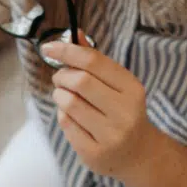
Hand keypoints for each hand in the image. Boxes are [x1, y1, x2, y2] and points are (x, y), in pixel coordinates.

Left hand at [40, 32, 162, 181]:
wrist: (138, 154)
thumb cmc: (121, 111)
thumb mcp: (116, 84)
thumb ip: (95, 60)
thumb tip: (74, 32)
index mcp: (132, 88)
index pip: (93, 61)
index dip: (67, 50)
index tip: (48, 47)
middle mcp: (125, 112)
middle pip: (79, 81)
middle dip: (62, 75)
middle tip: (60, 78)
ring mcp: (111, 135)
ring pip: (69, 103)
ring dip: (59, 95)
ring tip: (66, 97)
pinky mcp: (95, 153)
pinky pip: (66, 124)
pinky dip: (62, 115)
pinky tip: (73, 117)